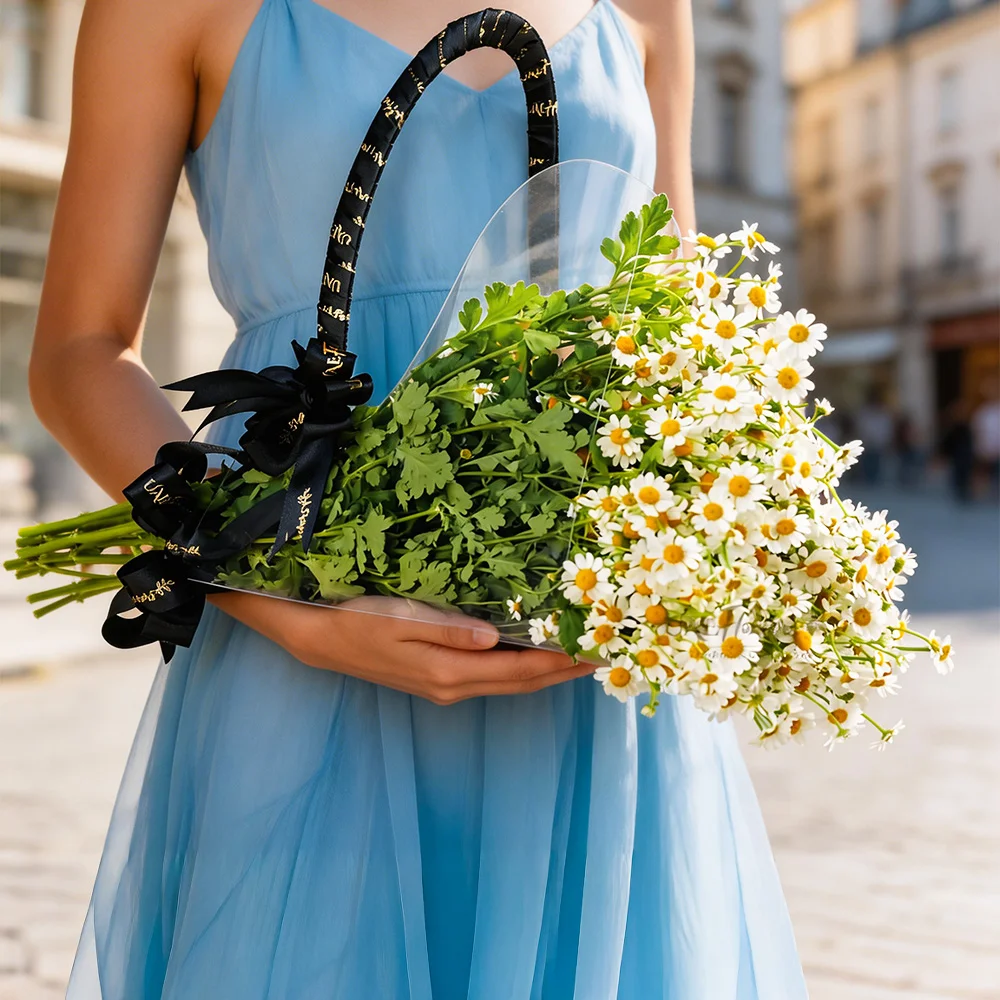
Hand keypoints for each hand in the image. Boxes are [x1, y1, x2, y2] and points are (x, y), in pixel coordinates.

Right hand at [209, 590, 593, 704]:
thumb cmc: (358, 621)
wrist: (321, 639)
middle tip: (607, 652)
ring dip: (548, 672)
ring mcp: (447, 686)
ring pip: (511, 683)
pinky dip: (523, 669)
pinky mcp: (440, 678)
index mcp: (450, 673)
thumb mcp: (400, 621)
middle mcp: (455, 686)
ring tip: (581, 654)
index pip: (521, 670)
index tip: (598, 649)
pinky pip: (495, 678)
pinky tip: (534, 653)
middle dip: (565, 670)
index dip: (561, 661)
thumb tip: (496, 638)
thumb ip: (449, 629)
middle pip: (524, 683)